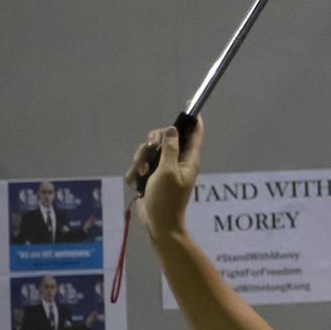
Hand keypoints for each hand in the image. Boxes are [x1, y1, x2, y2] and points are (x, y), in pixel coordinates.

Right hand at [127, 118, 202, 240]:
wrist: (158, 224)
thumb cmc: (167, 200)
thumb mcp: (167, 172)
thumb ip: (169, 149)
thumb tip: (173, 129)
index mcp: (188, 159)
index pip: (194, 133)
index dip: (192, 119)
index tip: (189, 105)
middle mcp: (178, 162)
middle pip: (164, 138)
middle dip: (151, 144)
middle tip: (149, 151)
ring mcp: (164, 170)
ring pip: (148, 152)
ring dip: (140, 162)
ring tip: (142, 175)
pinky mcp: (152, 178)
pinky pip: (140, 167)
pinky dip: (136, 175)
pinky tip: (138, 185)